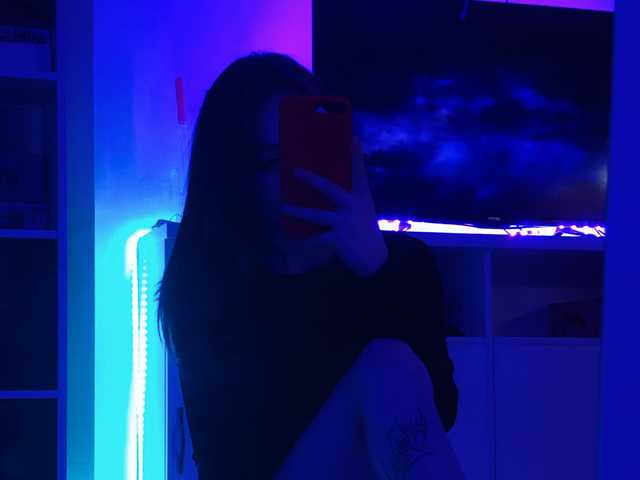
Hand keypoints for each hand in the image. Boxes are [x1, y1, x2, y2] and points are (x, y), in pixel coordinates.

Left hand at [282, 137, 388, 277]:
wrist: (375, 259)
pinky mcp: (337, 239)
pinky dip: (302, 239)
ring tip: (282, 208)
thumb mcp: (362, 210)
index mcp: (361, 197)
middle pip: (329, 188)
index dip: (356, 155)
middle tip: (295, 172)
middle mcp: (353, 206)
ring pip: (316, 214)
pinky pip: (314, 238)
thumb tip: (326, 188)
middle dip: (311, 180)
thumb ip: (349, 199)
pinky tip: (289, 238)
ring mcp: (345, 223)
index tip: (353, 137)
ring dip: (297, 211)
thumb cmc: (365, 231)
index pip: (359, 172)